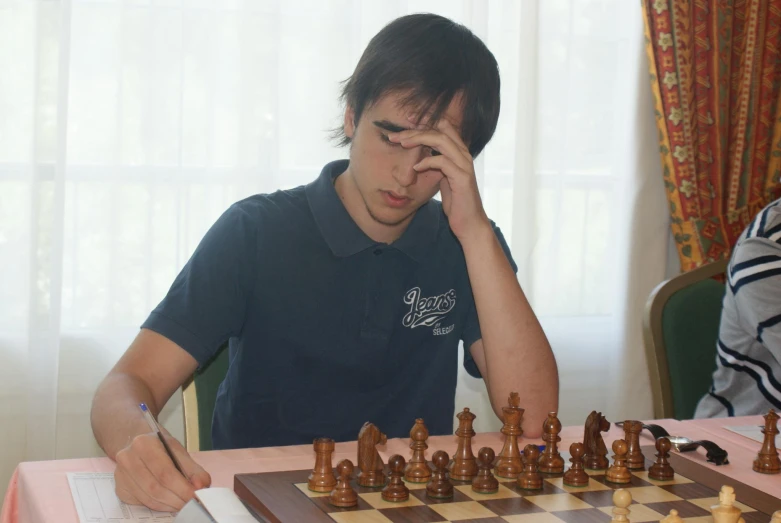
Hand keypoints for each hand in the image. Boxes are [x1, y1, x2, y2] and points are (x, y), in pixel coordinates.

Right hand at [114, 432, 210, 511]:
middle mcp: (127, 458)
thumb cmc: (160, 447)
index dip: (182, 488)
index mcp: (144, 444)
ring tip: (182, 503)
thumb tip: (201, 486)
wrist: (137, 444)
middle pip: (156, 488)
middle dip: (177, 499)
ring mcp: (120, 475)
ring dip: (169, 505)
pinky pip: (142, 503)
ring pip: (149, 498)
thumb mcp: (179, 451)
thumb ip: (193, 469)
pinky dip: (159, 506)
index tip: (196, 496)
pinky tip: (169, 502)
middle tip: (191, 503)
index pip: (165, 473)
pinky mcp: (120, 489)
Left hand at [389, 117, 489, 240]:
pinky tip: (415, 168)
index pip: (443, 126)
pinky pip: (442, 162)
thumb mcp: (444, 178)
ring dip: (419, 140)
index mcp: (459, 152)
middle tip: (396, 136)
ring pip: (441, 141)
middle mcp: (464, 154)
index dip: (424, 121)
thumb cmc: (456, 202)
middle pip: (439, 130)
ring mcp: (464, 165)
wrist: (469, 223)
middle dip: (415, 130)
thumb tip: (421, 156)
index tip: (405, 121)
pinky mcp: (462, 178)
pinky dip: (427, 162)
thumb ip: (437, 165)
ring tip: (402, 144)